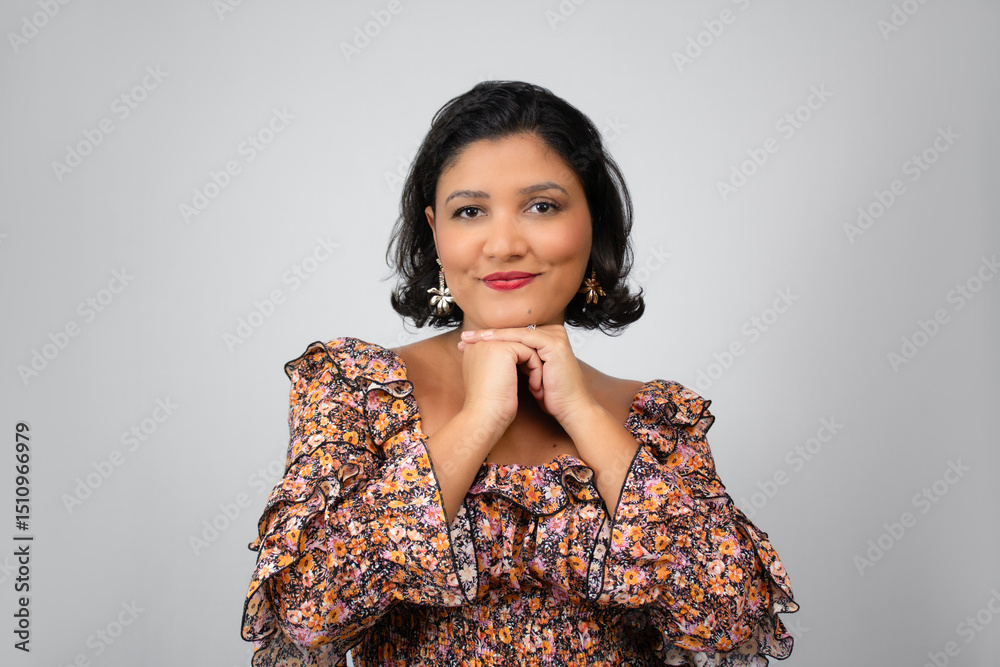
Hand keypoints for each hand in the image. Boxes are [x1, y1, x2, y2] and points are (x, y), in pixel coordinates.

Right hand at [455, 331, 541, 428]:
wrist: (484, 416)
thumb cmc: (489, 405)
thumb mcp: (491, 379)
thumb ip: (497, 364)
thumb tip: (514, 361)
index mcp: (473, 349)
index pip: (506, 346)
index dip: (519, 363)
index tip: (524, 382)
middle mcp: (480, 343)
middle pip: (516, 345)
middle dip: (528, 364)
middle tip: (534, 384)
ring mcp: (490, 344)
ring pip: (525, 348)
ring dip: (534, 367)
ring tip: (534, 386)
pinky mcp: (503, 349)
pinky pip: (529, 353)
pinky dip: (536, 370)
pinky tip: (534, 387)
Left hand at [458, 324, 596, 425]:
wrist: (570, 409)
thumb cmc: (550, 396)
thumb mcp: (527, 374)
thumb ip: (516, 360)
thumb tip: (489, 355)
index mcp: (546, 339)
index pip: (513, 334)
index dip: (489, 338)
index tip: (466, 342)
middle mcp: (553, 334)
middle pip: (513, 331)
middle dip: (486, 334)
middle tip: (464, 337)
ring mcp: (555, 337)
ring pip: (516, 332)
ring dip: (491, 335)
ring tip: (470, 338)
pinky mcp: (554, 344)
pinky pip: (524, 337)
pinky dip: (505, 339)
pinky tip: (487, 340)